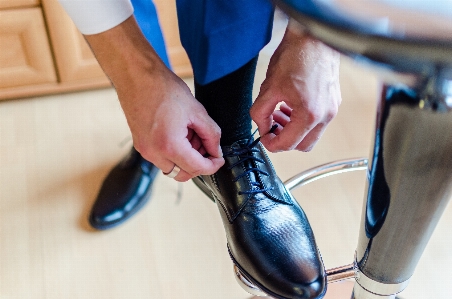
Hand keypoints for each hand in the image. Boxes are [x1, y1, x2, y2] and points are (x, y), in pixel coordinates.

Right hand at [85, 17, 223, 180]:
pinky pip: (161, 158)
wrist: (137, 76)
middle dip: (198, 163)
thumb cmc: (163, 88)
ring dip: (185, 158)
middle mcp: (154, 153)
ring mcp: (144, 150)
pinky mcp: (140, 145)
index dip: (213, 165)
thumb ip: (211, 135)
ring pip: (172, 167)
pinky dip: (173, 152)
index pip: (197, 168)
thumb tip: (216, 150)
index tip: (219, 159)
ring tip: (191, 134)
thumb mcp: (197, 111)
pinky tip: (179, 133)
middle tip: (205, 144)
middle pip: (183, 173)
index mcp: (170, 145)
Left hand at [250, 19, 341, 151]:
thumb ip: (260, 113)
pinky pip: (318, 122)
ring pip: (311, 135)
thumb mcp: (269, 88)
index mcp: (309, 114)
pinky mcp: (333, 101)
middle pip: (303, 146)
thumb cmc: (295, 57)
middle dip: (284, 140)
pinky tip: (290, 107)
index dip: (271, 144)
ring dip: (293, 131)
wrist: (313, 38)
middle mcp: (325, 115)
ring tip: (279, 114)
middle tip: (270, 128)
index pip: (288, 144)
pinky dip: (303, 121)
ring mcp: (332, 109)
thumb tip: (261, 127)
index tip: (263, 137)